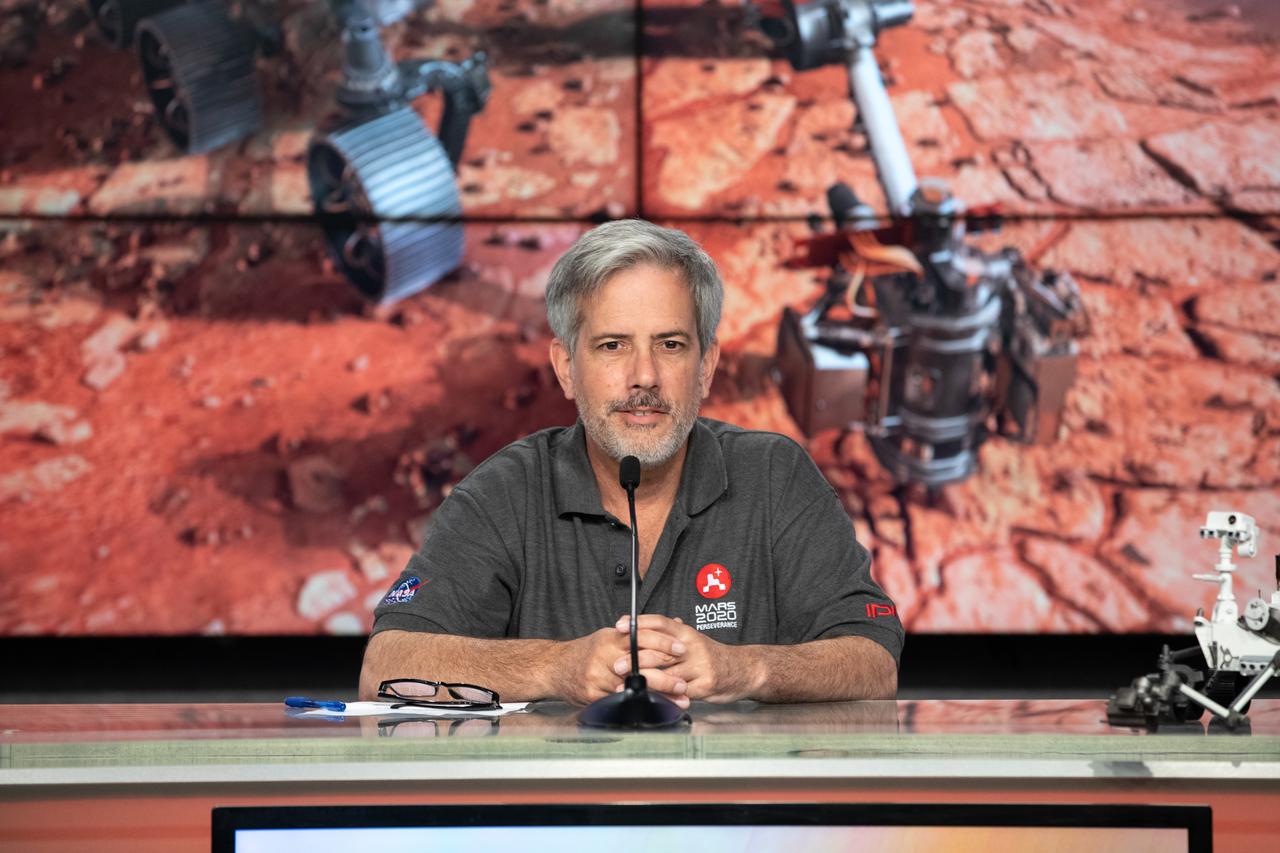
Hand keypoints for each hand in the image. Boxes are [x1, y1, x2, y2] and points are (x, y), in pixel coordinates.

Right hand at [556, 619, 689, 705]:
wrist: (556, 667)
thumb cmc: (587, 652)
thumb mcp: (609, 637)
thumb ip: (636, 634)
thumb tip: (671, 624)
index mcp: (611, 639)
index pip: (642, 636)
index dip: (663, 643)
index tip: (681, 649)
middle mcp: (605, 656)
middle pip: (640, 666)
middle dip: (665, 677)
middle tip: (683, 684)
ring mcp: (598, 677)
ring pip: (633, 688)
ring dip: (658, 697)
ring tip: (677, 702)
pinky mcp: (594, 695)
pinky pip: (621, 701)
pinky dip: (640, 705)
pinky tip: (656, 710)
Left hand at [616, 615, 761, 703]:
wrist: (744, 669)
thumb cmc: (713, 655)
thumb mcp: (693, 640)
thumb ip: (670, 634)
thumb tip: (644, 624)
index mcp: (687, 633)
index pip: (661, 623)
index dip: (640, 623)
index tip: (620, 625)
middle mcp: (693, 647)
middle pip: (661, 650)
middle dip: (636, 657)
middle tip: (617, 664)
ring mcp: (700, 666)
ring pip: (668, 674)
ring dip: (645, 681)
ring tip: (626, 686)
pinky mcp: (705, 685)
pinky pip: (680, 693)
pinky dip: (663, 697)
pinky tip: (649, 700)